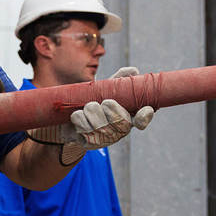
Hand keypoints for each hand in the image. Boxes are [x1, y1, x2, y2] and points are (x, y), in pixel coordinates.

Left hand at [29, 67, 153, 162]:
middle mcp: (120, 130)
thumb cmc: (94, 99)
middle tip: (103, 101)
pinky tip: (78, 115)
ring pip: (100, 126)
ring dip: (91, 111)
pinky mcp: (89, 143)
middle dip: (111, 109)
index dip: (145, 116)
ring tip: (87, 106)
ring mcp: (105, 139)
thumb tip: (133, 71)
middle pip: (121, 123)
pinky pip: (84, 130)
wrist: (71, 115)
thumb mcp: (107, 88)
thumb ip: (119, 79)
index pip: (142, 119)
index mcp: (128, 116)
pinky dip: (79, 118)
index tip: (145, 110)